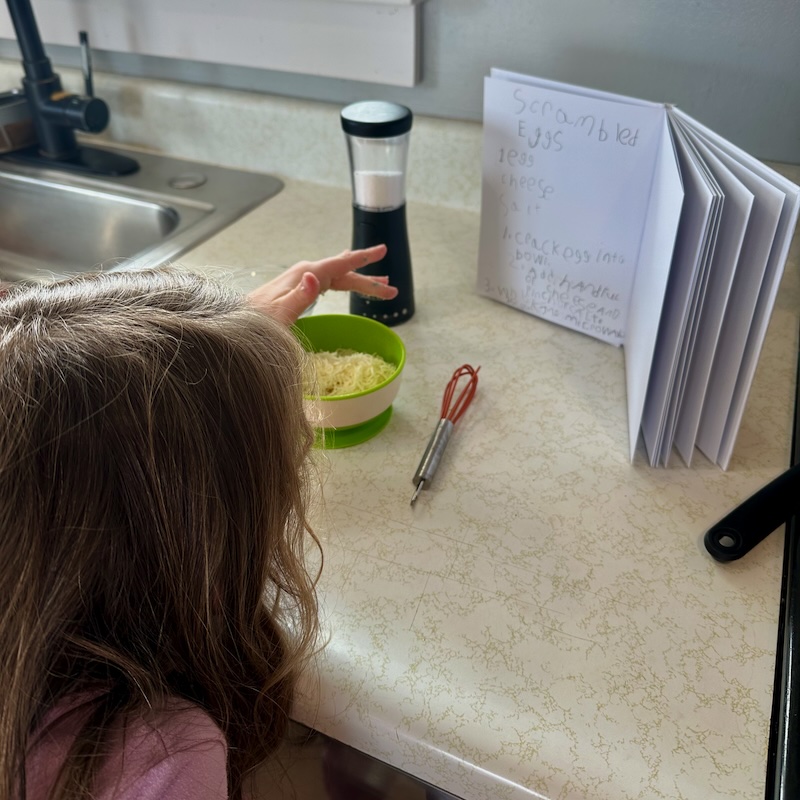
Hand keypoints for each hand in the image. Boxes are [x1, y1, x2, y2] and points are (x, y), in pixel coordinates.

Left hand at [248, 245, 397, 324]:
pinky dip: (343, 283)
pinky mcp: (296, 289)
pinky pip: (328, 283)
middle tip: (391, 287)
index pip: (339, 264)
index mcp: (305, 276)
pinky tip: (346, 284)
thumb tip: (315, 276)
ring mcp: (300, 280)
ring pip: (337, 277)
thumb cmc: (257, 323)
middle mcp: (304, 274)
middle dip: (368, 279)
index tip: (382, 250)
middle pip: (343, 272)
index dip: (362, 259)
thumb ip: (299, 296)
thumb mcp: (280, 314)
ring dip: (358, 281)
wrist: (235, 326)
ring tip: (380, 284)